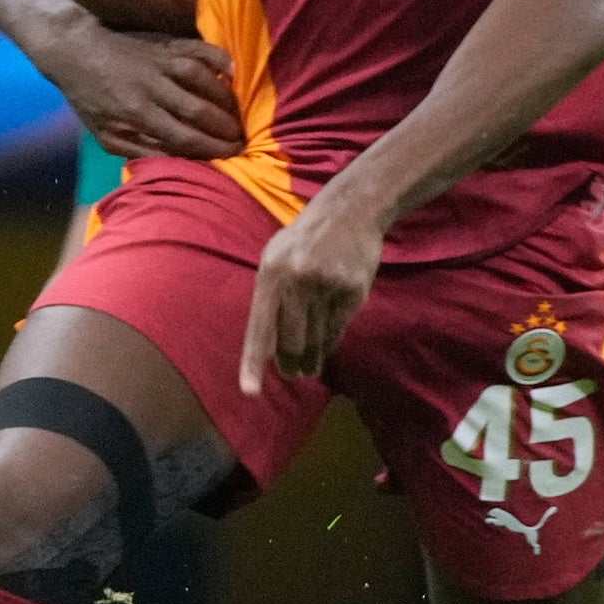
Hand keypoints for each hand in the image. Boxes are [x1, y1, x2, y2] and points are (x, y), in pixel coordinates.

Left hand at [40, 16, 240, 160]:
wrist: (74, 49)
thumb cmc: (89, 97)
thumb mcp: (103, 133)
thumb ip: (137, 149)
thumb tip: (174, 161)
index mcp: (136, 114)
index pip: (183, 136)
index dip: (212, 148)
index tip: (233, 154)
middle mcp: (152, 88)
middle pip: (199, 111)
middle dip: (226, 128)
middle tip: (244, 138)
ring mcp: (161, 62)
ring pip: (204, 81)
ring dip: (227, 100)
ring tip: (240, 114)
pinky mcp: (166, 43)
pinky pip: (200, 50)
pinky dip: (220, 59)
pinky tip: (234, 72)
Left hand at [239, 189, 384, 396]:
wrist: (349, 212)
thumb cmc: (302, 241)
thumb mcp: (273, 259)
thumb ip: (268, 298)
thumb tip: (266, 343)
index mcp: (271, 275)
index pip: (259, 328)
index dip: (254, 362)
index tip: (250, 392)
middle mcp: (297, 282)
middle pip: (291, 341)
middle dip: (289, 364)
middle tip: (291, 374)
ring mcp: (328, 286)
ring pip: (316, 339)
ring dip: (311, 359)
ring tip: (308, 369)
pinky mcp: (353, 290)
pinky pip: (338, 329)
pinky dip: (329, 343)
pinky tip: (324, 348)